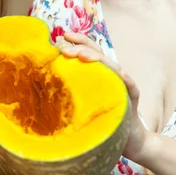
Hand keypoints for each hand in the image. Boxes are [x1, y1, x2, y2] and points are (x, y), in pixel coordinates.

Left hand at [59, 31, 151, 162]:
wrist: (128, 139)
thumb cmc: (100, 119)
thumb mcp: (81, 102)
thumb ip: (70, 90)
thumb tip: (43, 81)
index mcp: (98, 72)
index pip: (89, 51)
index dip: (78, 41)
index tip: (63, 36)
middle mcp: (111, 75)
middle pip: (99, 55)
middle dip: (82, 48)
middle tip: (66, 49)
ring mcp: (123, 85)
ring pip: (113, 67)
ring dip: (99, 59)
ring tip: (84, 55)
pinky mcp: (132, 99)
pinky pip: (130, 87)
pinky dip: (126, 80)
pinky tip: (119, 74)